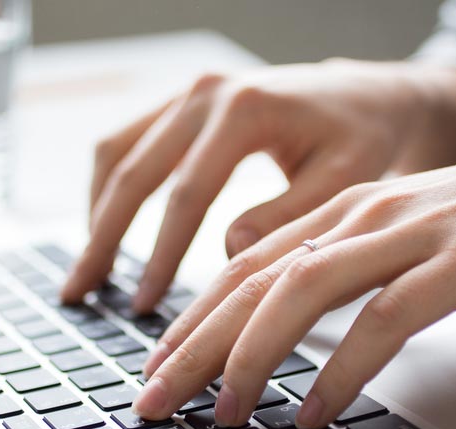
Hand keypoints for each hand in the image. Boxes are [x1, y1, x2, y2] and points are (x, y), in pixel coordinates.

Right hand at [61, 60, 455, 311]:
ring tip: (86, 272)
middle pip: (132, 172)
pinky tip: (107, 230)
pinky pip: (128, 143)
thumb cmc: (368, 142)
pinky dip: (110, 189)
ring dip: (95, 213)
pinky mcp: (185, 104)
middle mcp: (206, 94)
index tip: (143, 307)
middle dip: (101, 239)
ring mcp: (190, 94)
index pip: (184, 195)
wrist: (375, 97)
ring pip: (116, 153)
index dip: (158, 257)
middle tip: (80, 295)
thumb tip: (225, 256)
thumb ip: (286, 220)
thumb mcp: (344, 183)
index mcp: (244, 110)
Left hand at [131, 127, 455, 428]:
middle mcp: (359, 218)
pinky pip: (383, 320)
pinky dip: (341, 371)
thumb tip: (282, 328)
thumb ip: (342, 273)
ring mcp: (408, 236)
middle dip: (193, 346)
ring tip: (224, 413)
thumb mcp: (398, 238)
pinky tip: (314, 411)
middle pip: (251, 282)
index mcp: (338, 212)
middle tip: (154, 401)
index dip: (189, 321)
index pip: (241, 268)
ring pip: (301, 294)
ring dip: (252, 358)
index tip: (155, 369)